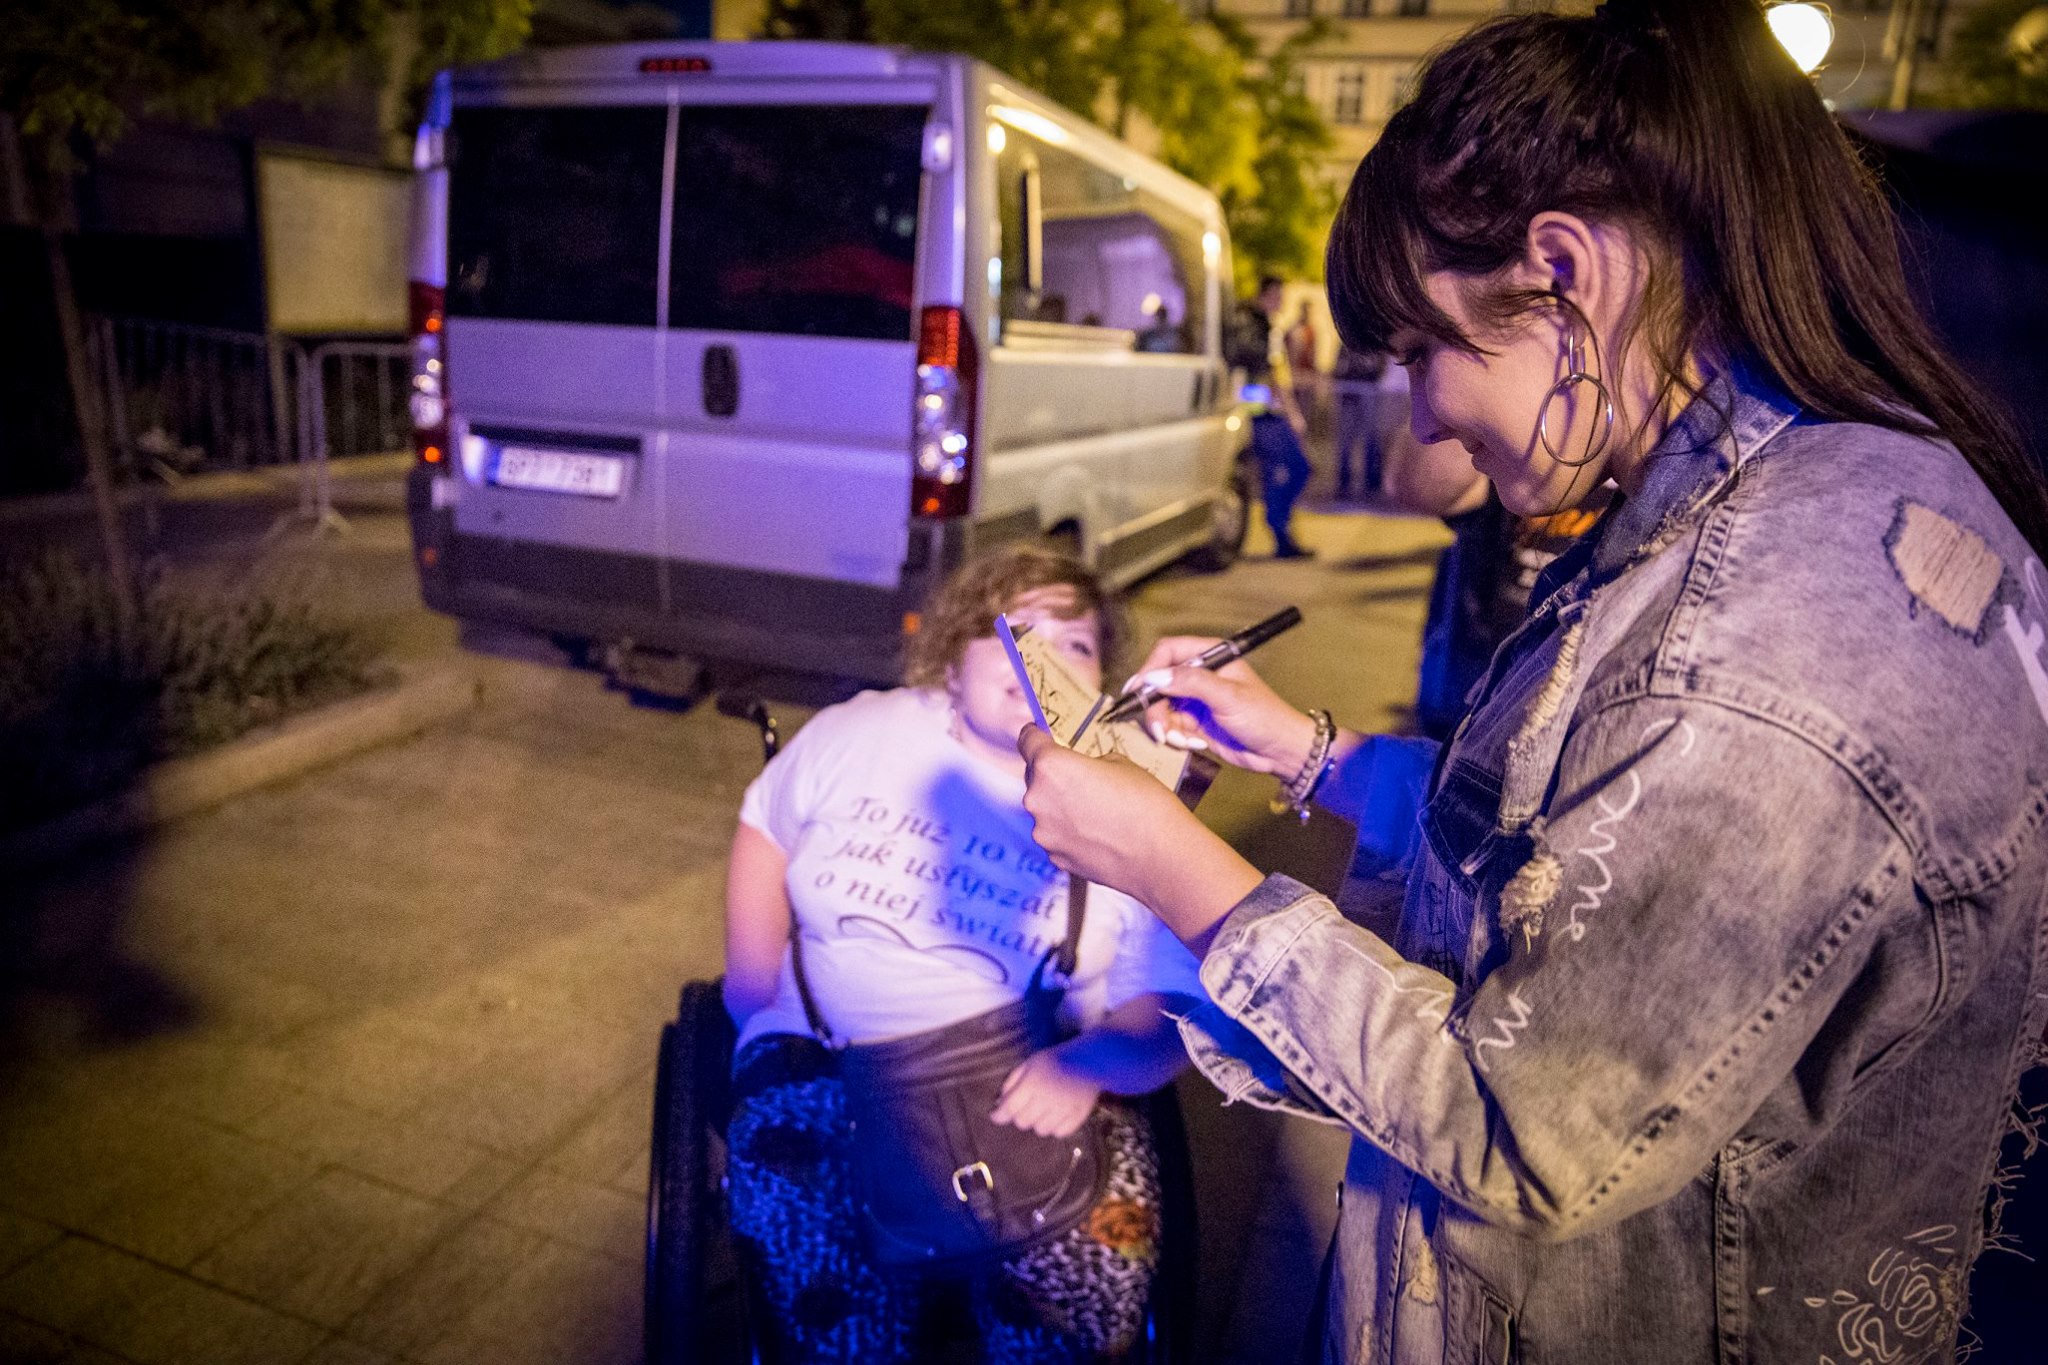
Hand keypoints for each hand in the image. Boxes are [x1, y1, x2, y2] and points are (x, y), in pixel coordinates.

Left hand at [991, 1045, 1101, 1137]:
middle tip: (1023, 1108)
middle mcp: (1046, 1099)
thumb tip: (1000, 1102)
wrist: (1090, 1060)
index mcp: (1032, 1084)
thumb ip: (1013, 1082)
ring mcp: (1063, 1110)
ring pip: (1040, 1130)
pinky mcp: (1078, 1117)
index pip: (1009, 1108)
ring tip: (1041, 1111)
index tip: (995, 1116)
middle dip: (1018, 1116)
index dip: (999, 1115)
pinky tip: (1055, 1117)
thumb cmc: (1056, 1059)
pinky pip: (1059, 1133)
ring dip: (1037, 1123)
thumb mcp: (1030, 1063)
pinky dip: (1054, 1128)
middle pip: (1023, 1122)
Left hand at [1019, 726, 1265, 952]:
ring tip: (1096, 811)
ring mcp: (1044, 832)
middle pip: (1035, 777)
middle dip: (1054, 774)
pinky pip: (1056, 835)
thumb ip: (1089, 763)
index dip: (1036, 736)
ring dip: (1061, 805)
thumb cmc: (1146, 803)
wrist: (1162, 856)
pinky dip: (1070, 831)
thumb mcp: (1119, 763)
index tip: (1042, 737)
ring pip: (1045, 808)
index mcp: (1051, 765)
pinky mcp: (1055, 857)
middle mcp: (1037, 798)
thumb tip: (1081, 770)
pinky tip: (1098, 833)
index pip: (1027, 740)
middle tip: (1082, 777)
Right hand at [1123, 638, 1318, 778]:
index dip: (1149, 670)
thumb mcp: (1228, 697)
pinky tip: (1195, 744)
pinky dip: (1175, 738)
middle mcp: (1199, 675)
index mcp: (1210, 657)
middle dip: (1154, 708)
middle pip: (1158, 683)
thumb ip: (1191, 683)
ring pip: (1160, 708)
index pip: (1167, 652)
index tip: (1138, 692)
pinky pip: (1170, 726)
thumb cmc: (1265, 717)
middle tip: (1159, 729)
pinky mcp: (1194, 722)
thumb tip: (1155, 677)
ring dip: (1164, 727)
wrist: (1280, 752)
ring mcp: (1195, 700)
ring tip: (1182, 740)